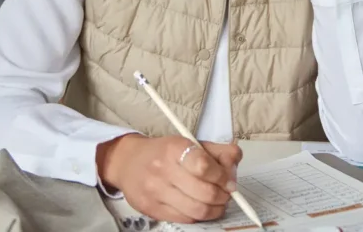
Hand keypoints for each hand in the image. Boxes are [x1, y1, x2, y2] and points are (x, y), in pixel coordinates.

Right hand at [97, 135, 242, 223]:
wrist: (128, 162)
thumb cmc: (164, 152)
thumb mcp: (192, 143)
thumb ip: (219, 152)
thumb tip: (234, 169)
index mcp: (175, 148)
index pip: (204, 166)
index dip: (223, 177)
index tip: (229, 181)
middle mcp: (162, 170)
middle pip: (205, 193)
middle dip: (223, 196)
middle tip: (226, 194)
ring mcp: (155, 191)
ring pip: (197, 210)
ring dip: (214, 209)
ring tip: (216, 202)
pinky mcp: (151, 209)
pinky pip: (185, 219)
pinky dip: (199, 215)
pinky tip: (200, 206)